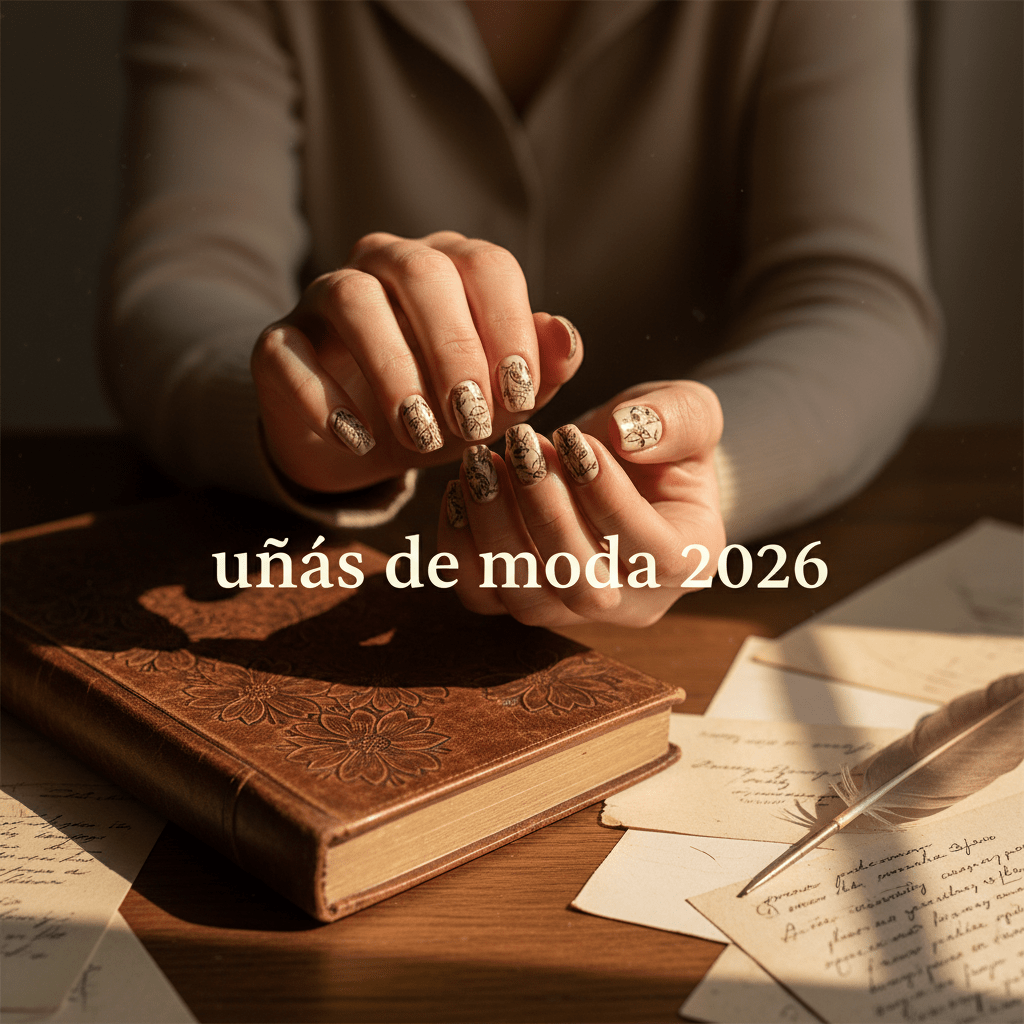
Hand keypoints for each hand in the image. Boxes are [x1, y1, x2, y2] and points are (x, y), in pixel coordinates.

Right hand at [250, 231, 581, 492]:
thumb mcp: (501, 400)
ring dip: (393, 371)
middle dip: (454, 350)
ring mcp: (324, 296)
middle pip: (422, 272)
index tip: (518, 396)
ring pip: (352, 298)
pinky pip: (289, 352)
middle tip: (471, 422)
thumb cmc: (445, 411)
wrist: (364, 444)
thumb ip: (540, 370)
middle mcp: (386, 263)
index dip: (509, 327)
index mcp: (451, 265)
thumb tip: (564, 337)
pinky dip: (325, 399)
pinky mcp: (278, 342)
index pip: (487, 264)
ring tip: (418, 436)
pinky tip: (360, 442)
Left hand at [438, 381, 725, 626]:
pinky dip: (461, 547)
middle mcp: (633, 601)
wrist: (616, 461)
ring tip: (483, 462)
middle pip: (586, 589)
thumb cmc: (657, 438)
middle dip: (546, 516)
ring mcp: (572, 609)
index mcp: (689, 559)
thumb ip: (676, 418)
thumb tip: (627, 433)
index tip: (574, 437)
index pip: (651, 552)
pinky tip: (460, 489)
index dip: (608, 497)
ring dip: (497, 528)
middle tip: (522, 445)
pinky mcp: (520, 598)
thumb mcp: (687, 411)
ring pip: (528, 599)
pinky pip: (482, 595)